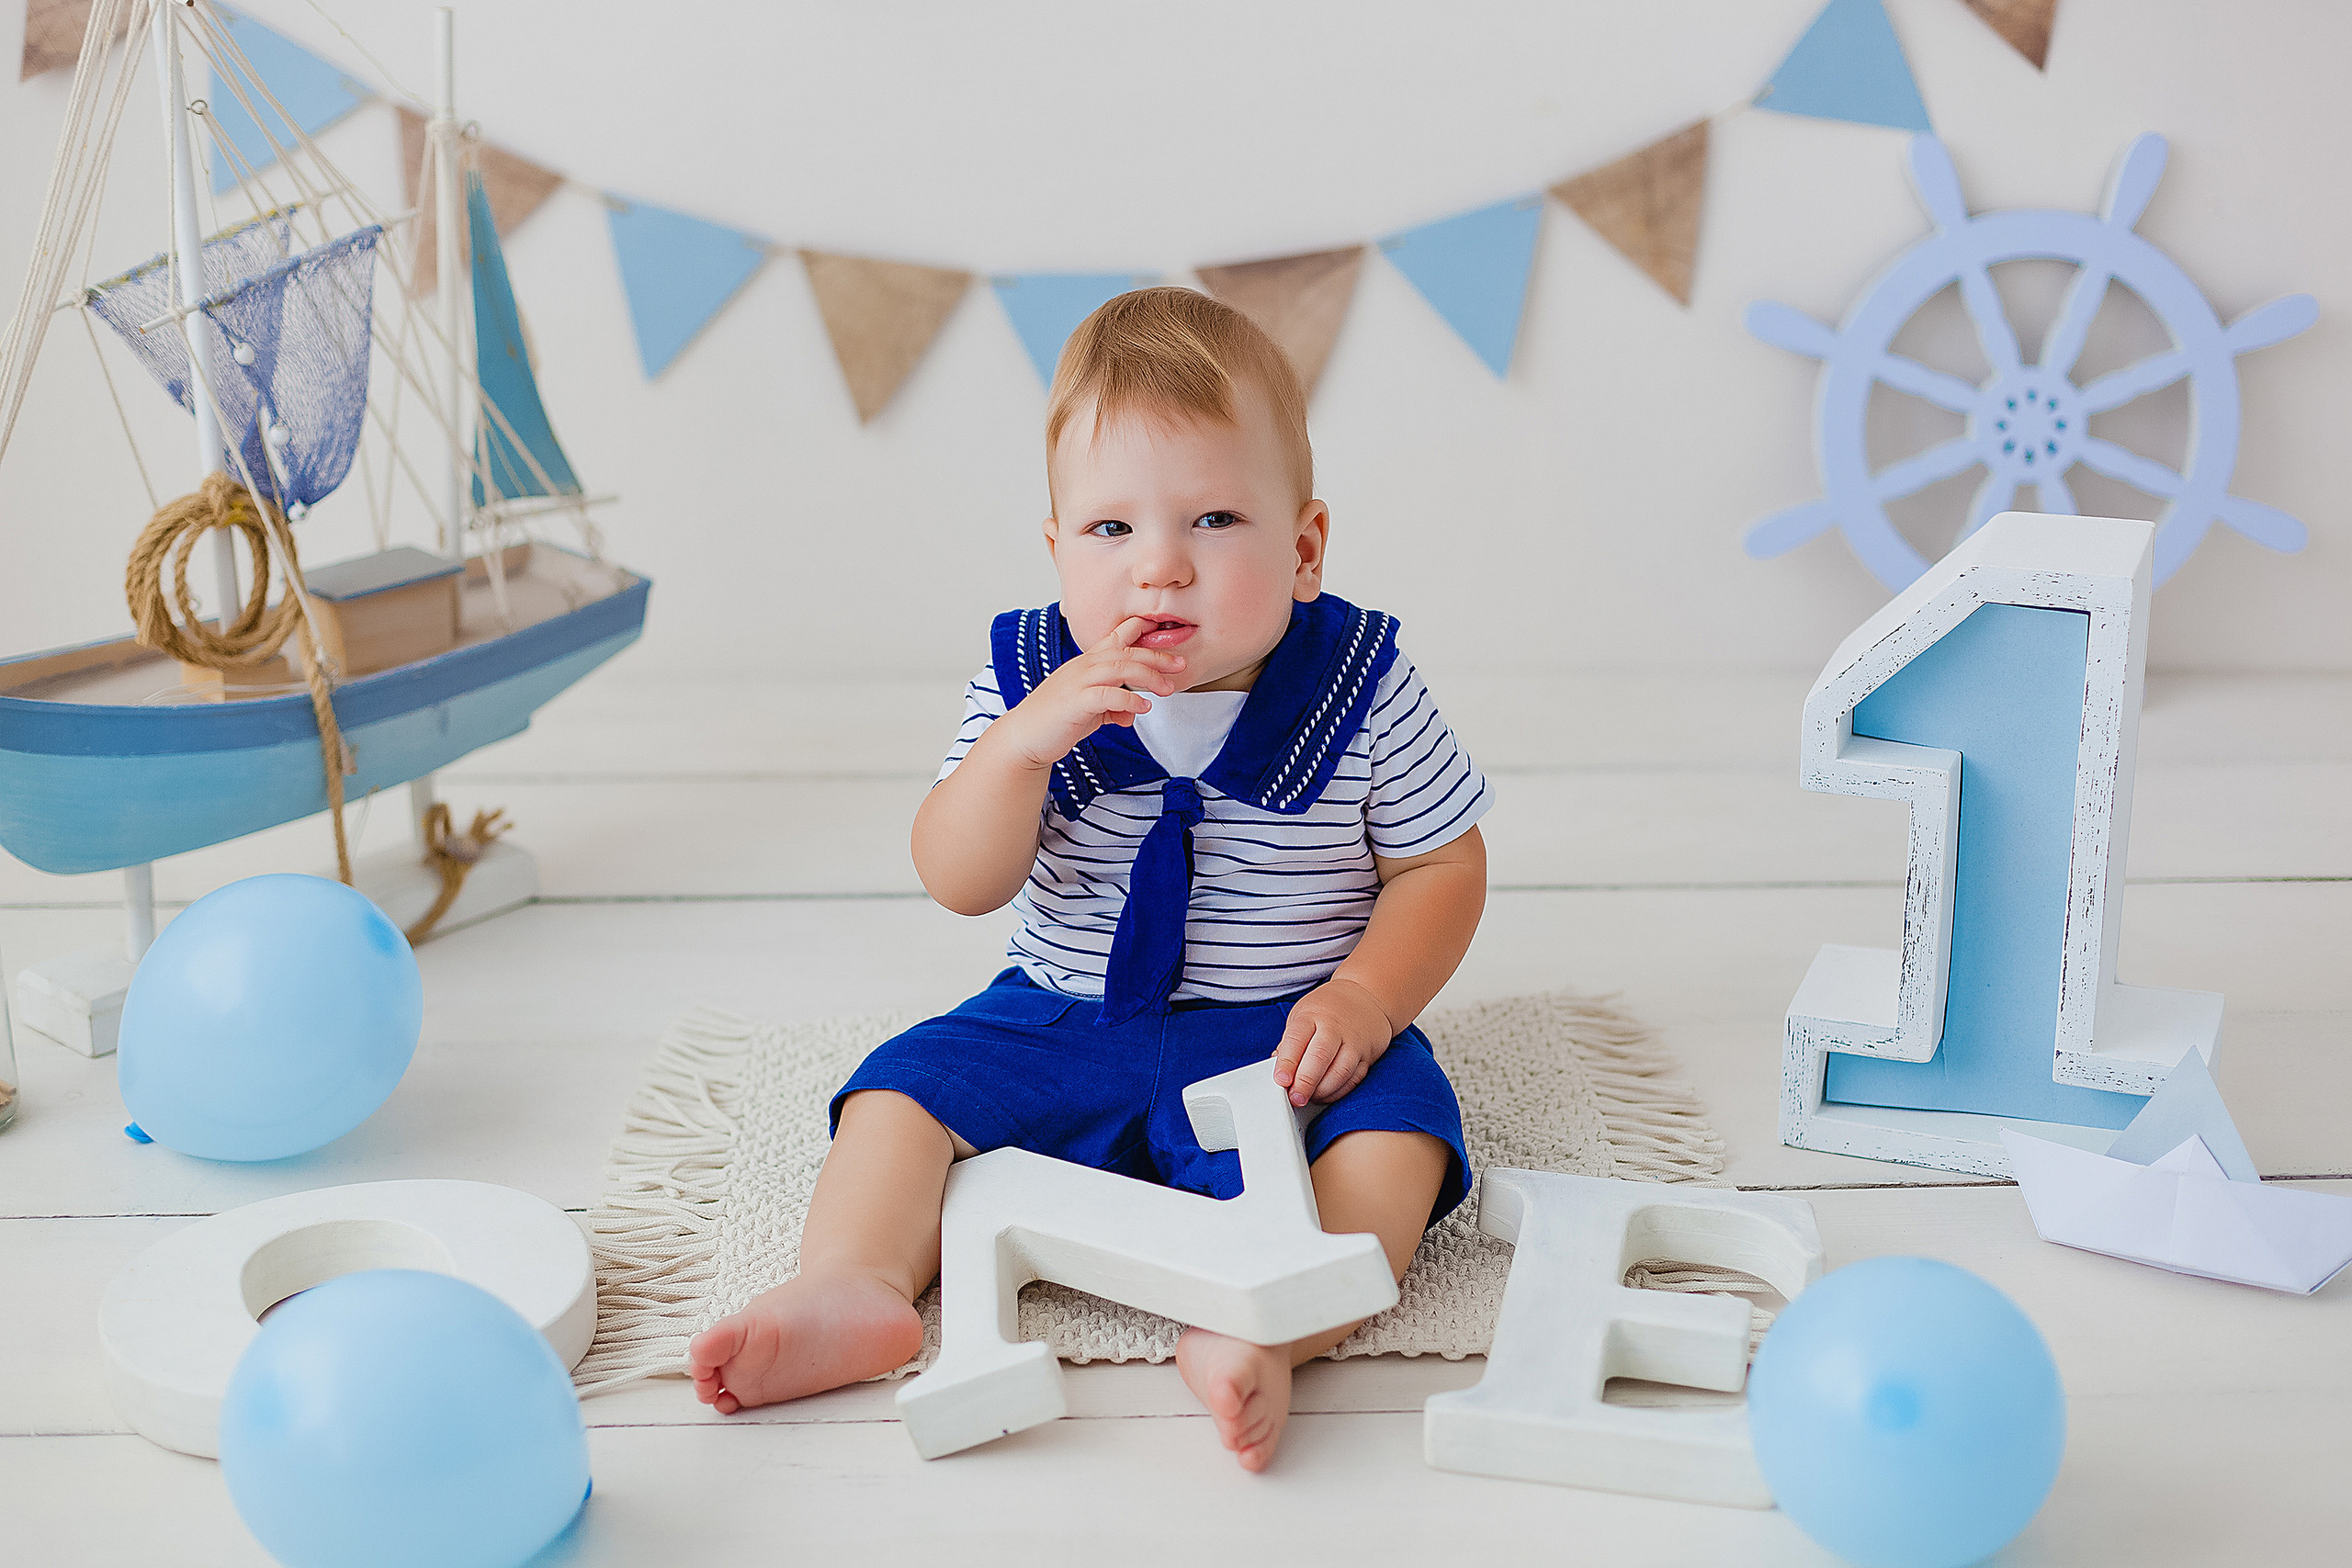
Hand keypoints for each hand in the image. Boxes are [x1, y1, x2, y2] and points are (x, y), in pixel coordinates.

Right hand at [994, 615, 1186, 770]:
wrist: (1024, 737)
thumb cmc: (1056, 721)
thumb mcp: (1091, 711)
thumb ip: (1113, 707)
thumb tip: (1134, 714)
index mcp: (1087, 663)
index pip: (1115, 637)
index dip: (1140, 629)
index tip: (1165, 631)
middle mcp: (1083, 666)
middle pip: (1125, 652)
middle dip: (1156, 657)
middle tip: (1180, 665)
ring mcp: (1077, 682)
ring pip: (1120, 668)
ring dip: (1148, 677)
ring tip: (1168, 688)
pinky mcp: (1075, 702)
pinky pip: (1108, 695)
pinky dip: (1129, 701)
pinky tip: (1143, 709)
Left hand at [1272, 978, 1395, 1106]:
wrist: (1366, 998)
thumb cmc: (1328, 1009)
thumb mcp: (1302, 1016)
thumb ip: (1289, 1044)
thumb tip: (1276, 1069)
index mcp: (1311, 1016)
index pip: (1296, 1039)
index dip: (1287, 1062)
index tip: (1281, 1080)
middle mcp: (1334, 1028)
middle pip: (1319, 1056)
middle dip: (1305, 1082)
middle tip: (1295, 1098)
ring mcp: (1353, 1042)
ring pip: (1340, 1071)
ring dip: (1323, 1090)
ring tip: (1310, 1098)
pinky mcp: (1367, 1056)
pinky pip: (1354, 1079)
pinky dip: (1339, 1092)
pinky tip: (1326, 1095)